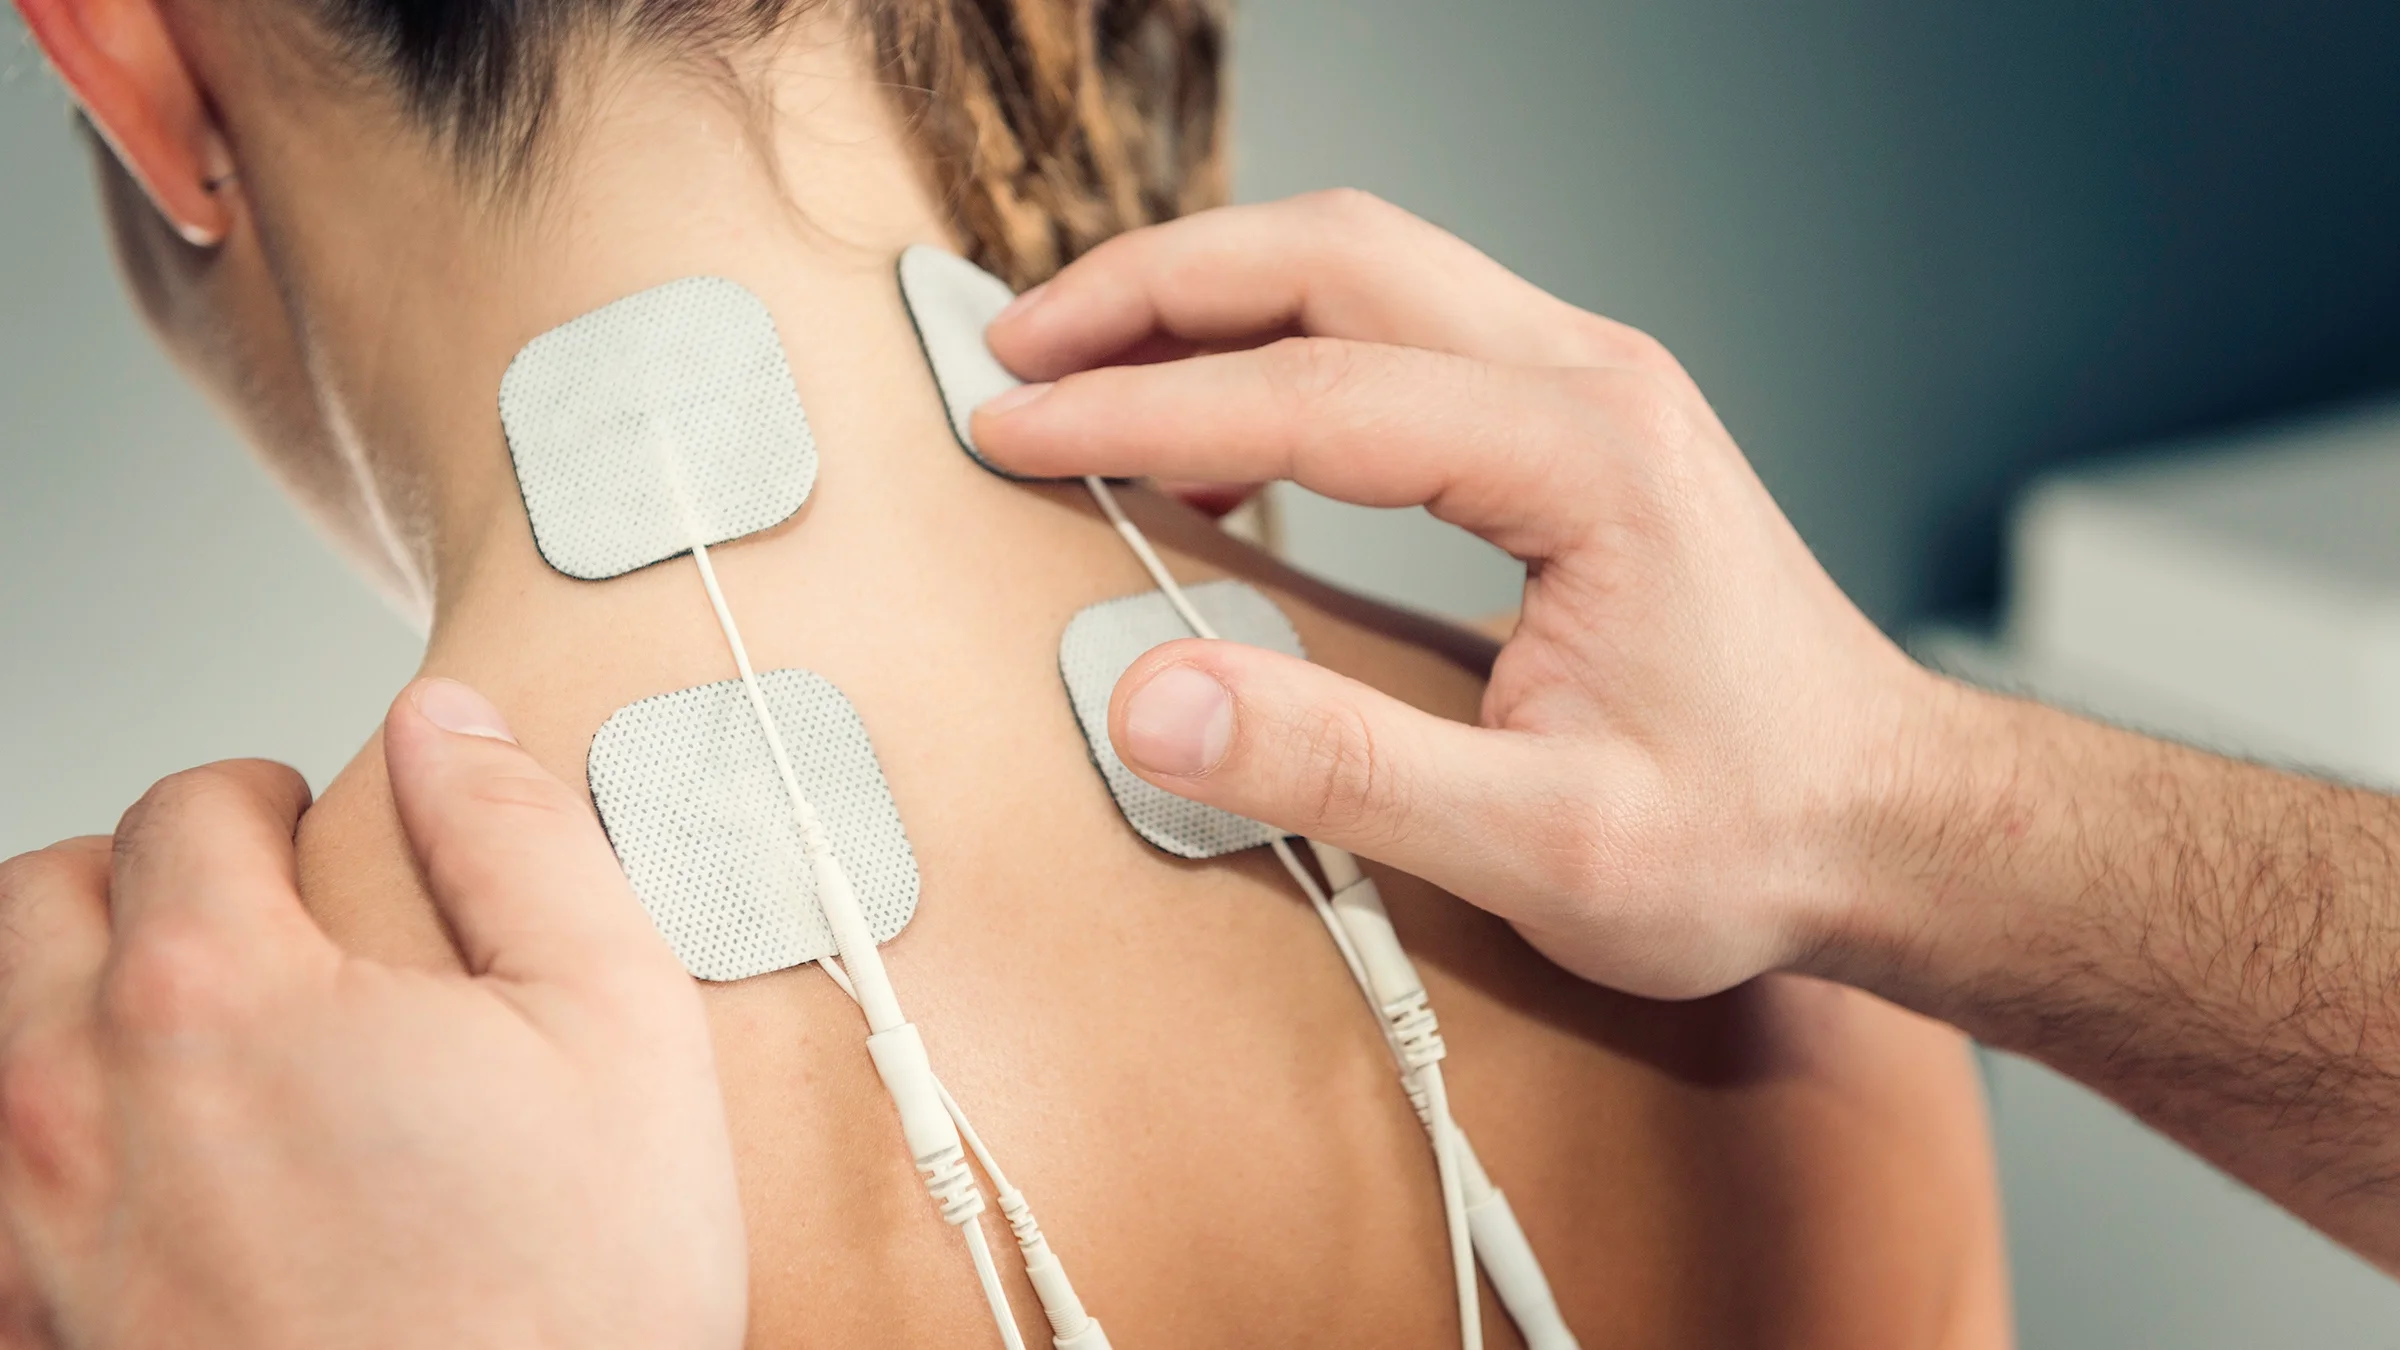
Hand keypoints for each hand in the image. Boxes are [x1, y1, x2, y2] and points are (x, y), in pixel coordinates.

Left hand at [0, 679, 745, 1348]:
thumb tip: (449, 730)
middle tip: (239, 907)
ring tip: (182, 1027)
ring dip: (66, 999)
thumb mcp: (620, 1024)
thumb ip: (523, 838)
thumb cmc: (565, 1306)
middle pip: (41, 905)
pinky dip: (35, 1156)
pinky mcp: (50, 1345)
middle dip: (138, 872)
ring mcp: (41, 1244)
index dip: (268, 794)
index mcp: (222, 997)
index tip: (316, 830)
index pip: (190, 810)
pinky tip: (136, 1181)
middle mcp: (84, 1108)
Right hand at [974, 190, 1952, 999]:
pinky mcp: (1577, 417)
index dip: (1138, 410)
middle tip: (1016, 349)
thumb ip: (1342, 768)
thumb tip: (1151, 701)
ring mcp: (1589, 382)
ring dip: (1212, 296)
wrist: (1890, 817)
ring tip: (1082, 362)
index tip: (1010, 434)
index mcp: (1584, 457)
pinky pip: (1403, 327)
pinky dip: (1283, 347)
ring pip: (1365, 265)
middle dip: (1153, 286)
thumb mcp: (1543, 843)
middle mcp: (1589, 378)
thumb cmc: (1748, 833)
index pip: (1310, 393)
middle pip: (1332, 254)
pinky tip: (1216, 440)